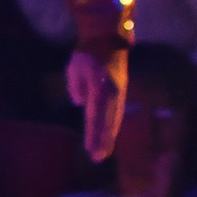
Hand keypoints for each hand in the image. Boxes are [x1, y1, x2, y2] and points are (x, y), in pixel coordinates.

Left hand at [70, 47, 126, 163]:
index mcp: (99, 87)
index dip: (93, 134)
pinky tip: (109, 136)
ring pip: (114, 119)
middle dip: (102, 141)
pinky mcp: (121, 92)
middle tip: (97, 158)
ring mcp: (119, 93)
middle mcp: (112, 93)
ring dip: (109, 136)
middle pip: (107, 122)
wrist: (108, 39)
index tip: (90, 149)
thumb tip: (80, 103)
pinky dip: (113, 126)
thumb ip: (75, 86)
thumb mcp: (75, 67)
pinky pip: (117, 113)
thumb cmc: (87, 53)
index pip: (95, 116)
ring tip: (103, 152)